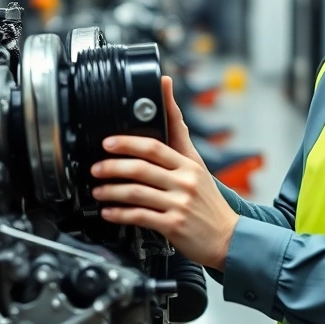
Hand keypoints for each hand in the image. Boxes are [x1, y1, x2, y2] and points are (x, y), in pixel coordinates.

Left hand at [90, 77, 237, 270]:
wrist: (227, 236)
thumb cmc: (208, 199)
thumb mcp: (196, 164)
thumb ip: (178, 131)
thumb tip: (165, 87)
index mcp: (189, 164)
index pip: (154, 147)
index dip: (127, 143)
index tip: (108, 143)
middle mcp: (185, 182)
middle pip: (141, 169)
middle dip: (113, 167)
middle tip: (96, 168)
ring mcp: (179, 204)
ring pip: (136, 193)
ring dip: (111, 191)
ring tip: (98, 191)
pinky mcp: (173, 225)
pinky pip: (140, 217)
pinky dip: (120, 214)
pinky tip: (109, 212)